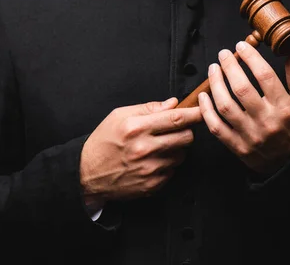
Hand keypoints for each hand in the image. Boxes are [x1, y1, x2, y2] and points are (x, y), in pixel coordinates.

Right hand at [80, 97, 201, 204]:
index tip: (202, 110)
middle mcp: (144, 148)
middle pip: (186, 137)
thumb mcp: (119, 116)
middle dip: (185, 131)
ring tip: (158, 147)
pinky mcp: (152, 184)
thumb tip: (172, 103)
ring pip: (182, 155)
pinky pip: (172, 171)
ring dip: (176, 149)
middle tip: (175, 130)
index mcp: (136, 127)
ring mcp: (149, 169)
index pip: (175, 118)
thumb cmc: (103, 142)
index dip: (194, 113)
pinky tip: (151, 161)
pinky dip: (166, 164)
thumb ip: (148, 108)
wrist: (87, 174)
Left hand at [198, 42, 289, 174]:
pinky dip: (206, 110)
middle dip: (229, 67)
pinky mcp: (237, 147)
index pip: (265, 76)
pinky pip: (216, 127)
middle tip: (223, 54)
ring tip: (213, 69)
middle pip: (241, 89)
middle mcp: (267, 122)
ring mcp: (250, 136)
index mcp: (286, 109)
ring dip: (216, 84)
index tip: (242, 46)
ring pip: (225, 106)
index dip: (251, 57)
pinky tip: (204, 95)